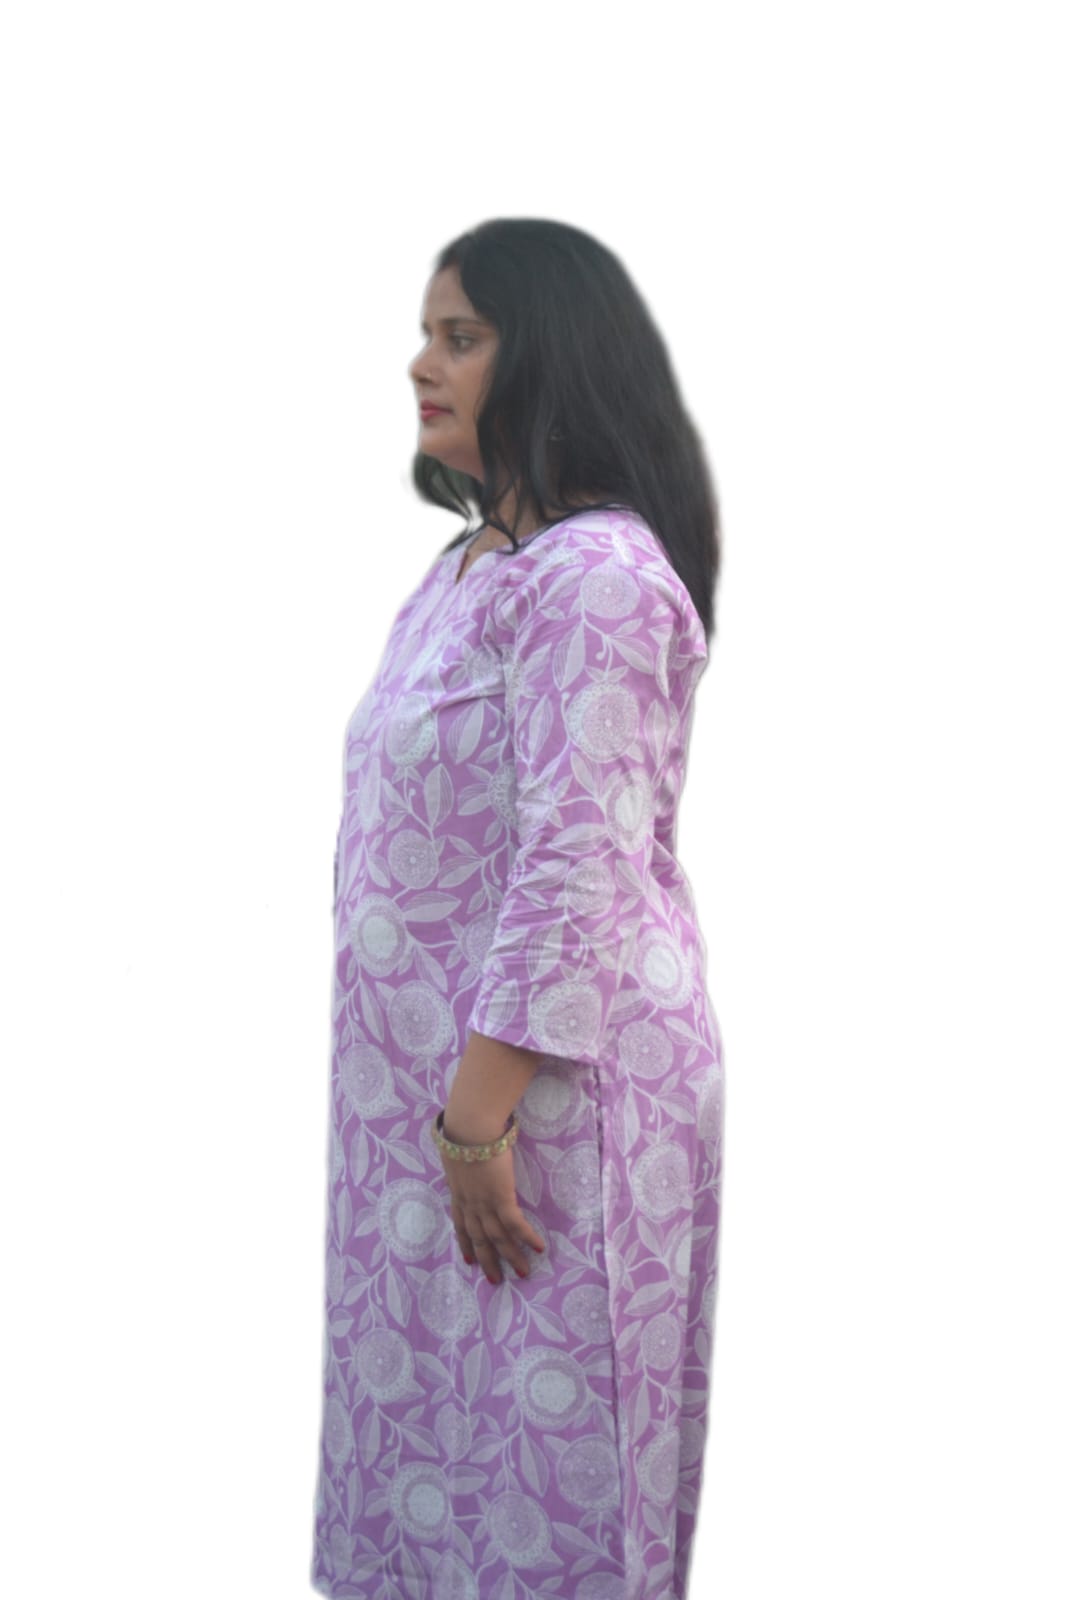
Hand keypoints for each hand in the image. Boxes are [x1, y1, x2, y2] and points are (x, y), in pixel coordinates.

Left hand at [438, 1119, 545, 1282]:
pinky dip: (527, 1237)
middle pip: (479, 1239)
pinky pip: (516, 1224)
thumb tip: (468, 1164)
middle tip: (495, 1281)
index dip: (465, 1244)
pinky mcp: (501, 1197)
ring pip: (498, 1237)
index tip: (469, 1261)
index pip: (460, 1225)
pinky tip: (539, 1247)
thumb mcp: (457, 1155)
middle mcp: (470, 1204)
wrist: (470, 1128)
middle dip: (487, 1261)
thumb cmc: (464, 1133)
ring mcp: (485, 1203)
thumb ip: (463, 1166)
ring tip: (523, 1272)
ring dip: (511, 1256)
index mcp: (458, 1194)